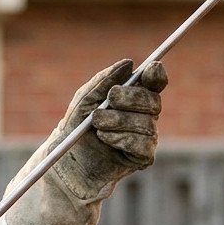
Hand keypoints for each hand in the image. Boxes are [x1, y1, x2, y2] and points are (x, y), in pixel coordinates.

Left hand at [4, 59, 165, 224]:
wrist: (67, 160)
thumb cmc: (76, 126)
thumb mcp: (85, 98)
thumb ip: (104, 81)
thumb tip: (128, 64)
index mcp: (134, 97)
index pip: (154, 82)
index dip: (156, 74)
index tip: (150, 68)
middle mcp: (145, 115)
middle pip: (153, 101)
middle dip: (131, 97)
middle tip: (110, 98)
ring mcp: (146, 136)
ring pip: (146, 123)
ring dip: (119, 120)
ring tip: (97, 125)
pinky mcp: (143, 157)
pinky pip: (143, 144)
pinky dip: (122, 138)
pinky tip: (106, 139)